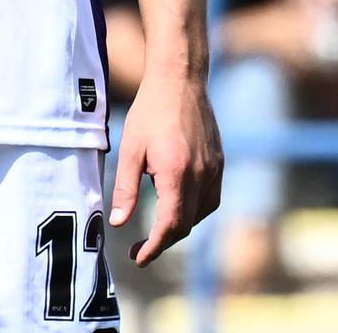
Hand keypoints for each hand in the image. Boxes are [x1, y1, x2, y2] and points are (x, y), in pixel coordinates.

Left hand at [109, 74, 221, 265]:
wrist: (180, 80)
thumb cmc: (151, 112)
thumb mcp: (129, 150)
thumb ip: (125, 189)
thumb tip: (119, 222)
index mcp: (177, 173)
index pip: (171, 225)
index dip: (155, 247)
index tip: (138, 257)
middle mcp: (201, 174)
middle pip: (187, 224)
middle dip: (163, 241)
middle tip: (140, 248)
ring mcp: (214, 168)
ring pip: (202, 213)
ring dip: (181, 226)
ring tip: (158, 228)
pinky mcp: (219, 161)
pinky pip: (211, 197)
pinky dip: (196, 210)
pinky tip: (178, 204)